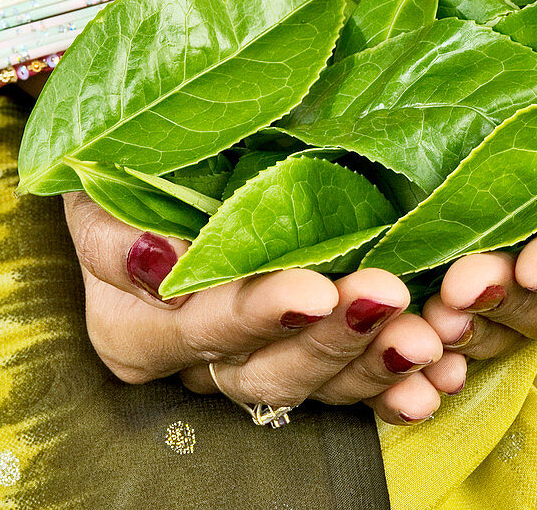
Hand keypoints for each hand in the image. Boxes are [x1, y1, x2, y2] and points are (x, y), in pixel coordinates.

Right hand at [63, 191, 466, 424]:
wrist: (177, 152)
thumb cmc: (131, 161)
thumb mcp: (99, 178)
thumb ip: (112, 228)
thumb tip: (159, 263)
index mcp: (138, 325)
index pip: (198, 329)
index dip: (256, 316)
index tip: (312, 292)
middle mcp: (200, 356)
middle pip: (265, 369)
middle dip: (332, 339)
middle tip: (386, 299)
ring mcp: (260, 358)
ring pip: (317, 382)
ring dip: (374, 365)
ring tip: (424, 340)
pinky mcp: (310, 352)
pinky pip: (354, 383)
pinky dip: (398, 383)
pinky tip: (437, 377)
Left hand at [421, 160, 536, 358]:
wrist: (499, 106)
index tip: (534, 266)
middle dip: (516, 298)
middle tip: (462, 288)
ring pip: (531, 326)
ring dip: (484, 327)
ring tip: (436, 318)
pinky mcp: (515, 317)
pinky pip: (492, 343)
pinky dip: (459, 346)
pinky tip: (428, 342)